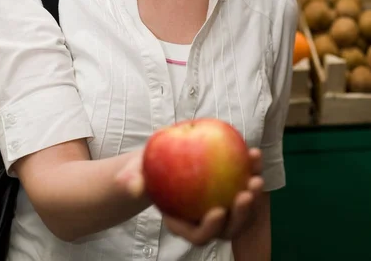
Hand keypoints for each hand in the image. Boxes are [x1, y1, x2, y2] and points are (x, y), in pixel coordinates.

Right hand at [116, 147, 263, 246]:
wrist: (158, 157)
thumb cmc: (145, 169)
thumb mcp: (134, 173)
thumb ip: (132, 180)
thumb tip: (134, 186)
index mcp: (182, 223)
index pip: (199, 234)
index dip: (211, 228)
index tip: (218, 210)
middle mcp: (204, 219)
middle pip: (228, 227)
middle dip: (242, 215)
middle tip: (247, 193)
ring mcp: (219, 204)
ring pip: (242, 208)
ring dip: (254, 194)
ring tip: (256, 174)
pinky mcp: (229, 187)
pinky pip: (243, 182)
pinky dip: (250, 169)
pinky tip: (253, 153)